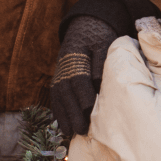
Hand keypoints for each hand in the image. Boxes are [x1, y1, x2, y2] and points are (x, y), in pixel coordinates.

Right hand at [50, 16, 116, 136]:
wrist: (84, 26)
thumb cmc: (98, 37)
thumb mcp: (104, 45)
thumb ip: (101, 63)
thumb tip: (99, 85)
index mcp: (75, 55)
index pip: (78, 78)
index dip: (83, 95)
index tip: (90, 110)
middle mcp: (63, 67)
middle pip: (66, 92)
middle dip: (72, 112)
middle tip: (81, 129)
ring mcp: (58, 74)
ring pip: (58, 97)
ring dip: (63, 116)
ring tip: (70, 133)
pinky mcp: (58, 80)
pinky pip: (55, 98)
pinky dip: (58, 112)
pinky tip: (63, 126)